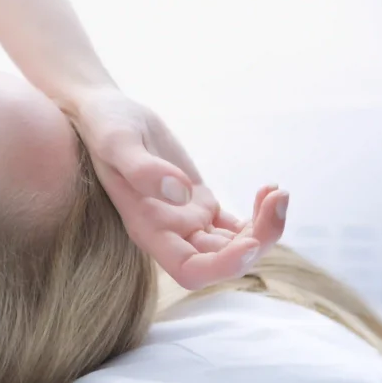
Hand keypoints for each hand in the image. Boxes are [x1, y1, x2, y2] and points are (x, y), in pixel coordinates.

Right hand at [73, 86, 288, 289]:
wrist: (104, 112)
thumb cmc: (103, 126)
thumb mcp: (117, 141)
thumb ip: (142, 170)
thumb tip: (181, 193)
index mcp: (147, 227)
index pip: (190, 270)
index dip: (222, 265)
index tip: (248, 240)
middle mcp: (168, 231)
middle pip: (220, 261)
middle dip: (257, 242)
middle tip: (278, 200)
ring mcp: (186, 219)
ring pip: (234, 245)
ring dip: (264, 228)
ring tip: (278, 193)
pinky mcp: (198, 202)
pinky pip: (236, 226)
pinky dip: (259, 216)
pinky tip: (269, 190)